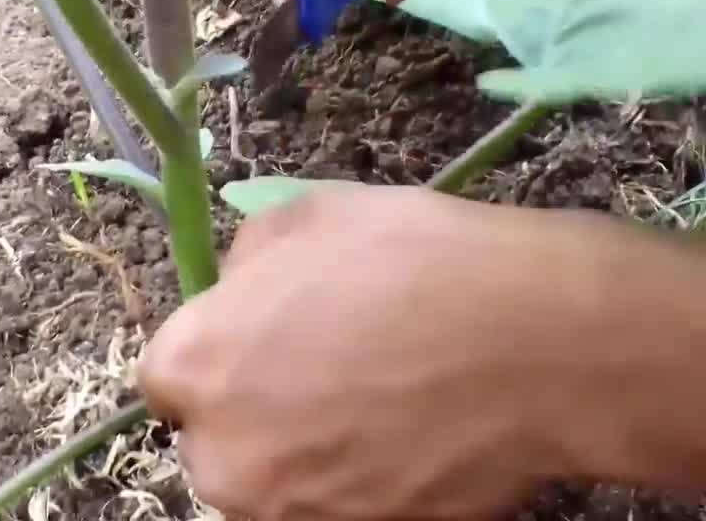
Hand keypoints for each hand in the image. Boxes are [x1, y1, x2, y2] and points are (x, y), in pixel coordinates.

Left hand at [138, 185, 705, 519]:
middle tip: (329, 369)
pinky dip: (361, 480)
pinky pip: (338, 507)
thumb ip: (249, 260)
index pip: (166, 378)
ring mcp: (291, 513)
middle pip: (218, 441)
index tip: (260, 342)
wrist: (540, 344)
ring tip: (379, 402)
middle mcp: (224, 458)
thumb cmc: (416, 263)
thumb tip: (239, 288)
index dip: (217, 354)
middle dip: (255, 409)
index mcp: (194, 367)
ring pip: (277, 482)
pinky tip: (411, 435)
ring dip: (307, 451)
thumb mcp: (310, 215)